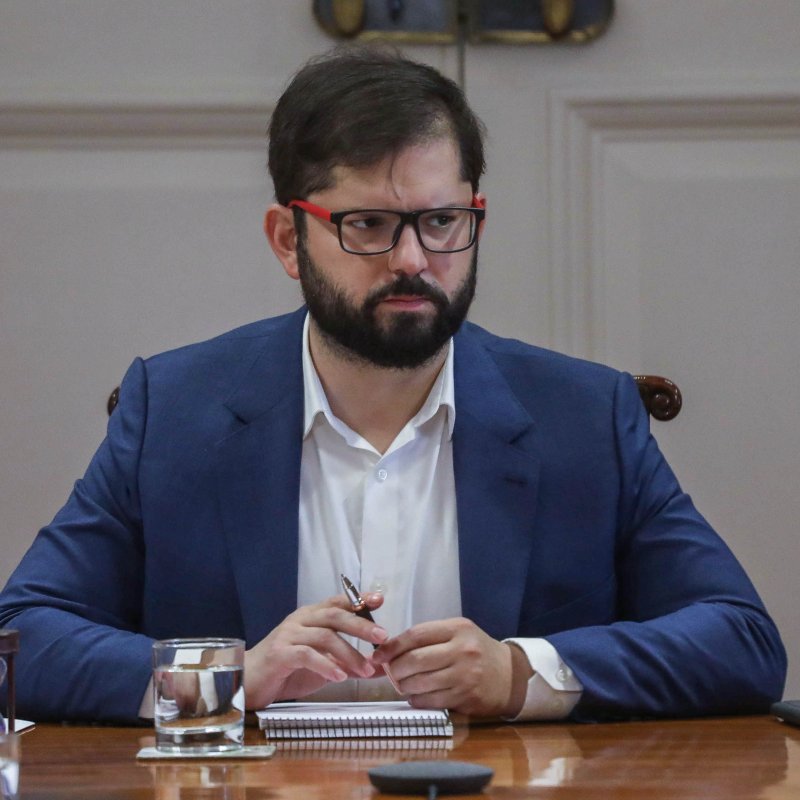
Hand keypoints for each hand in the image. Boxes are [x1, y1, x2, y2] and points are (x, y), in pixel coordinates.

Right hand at [244, 592, 386, 708]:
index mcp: (311, 616)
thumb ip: (349, 665)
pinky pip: (306, 655)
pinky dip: (326, 665)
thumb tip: (380, 669)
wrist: (249, 682)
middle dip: (361, 625)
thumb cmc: (287, 671)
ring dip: (349, 653)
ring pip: (324, 636)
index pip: (338, 602)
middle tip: (382, 637)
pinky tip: (340, 677)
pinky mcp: (279, 653)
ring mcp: (288, 635)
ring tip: (366, 670)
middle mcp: (300, 620)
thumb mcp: (324, 667)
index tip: (380, 600)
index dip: (359, 600)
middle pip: (335, 615)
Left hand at [372, 617, 529, 717]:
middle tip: (390, 672)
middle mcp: (462, 650)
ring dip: (404, 686)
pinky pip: (431, 701)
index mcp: (458, 629)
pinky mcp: (465, 698)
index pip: (416, 634)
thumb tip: (390, 649)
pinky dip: (417, 699)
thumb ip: (429, 638)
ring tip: (402, 684)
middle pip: (415, 660)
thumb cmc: (477, 651)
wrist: (509, 675)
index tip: (379, 655)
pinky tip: (416, 695)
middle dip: (395, 668)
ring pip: (420, 683)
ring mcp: (464, 676)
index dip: (392, 645)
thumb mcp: (458, 633)